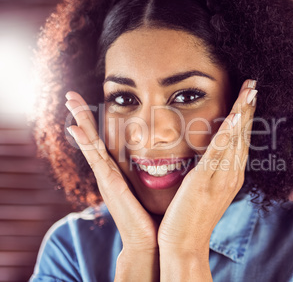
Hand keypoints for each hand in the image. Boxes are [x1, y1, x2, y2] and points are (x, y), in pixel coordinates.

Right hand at [65, 92, 158, 280]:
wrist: (152, 242)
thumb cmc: (157, 215)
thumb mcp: (158, 187)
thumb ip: (161, 170)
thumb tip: (178, 154)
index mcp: (120, 172)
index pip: (107, 141)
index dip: (98, 122)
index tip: (94, 102)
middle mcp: (110, 173)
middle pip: (94, 138)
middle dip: (83, 116)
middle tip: (72, 95)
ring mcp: (107, 179)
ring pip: (91, 144)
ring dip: (80, 121)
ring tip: (70, 100)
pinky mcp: (110, 186)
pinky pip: (96, 159)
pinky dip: (85, 143)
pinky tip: (74, 128)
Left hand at [157, 80, 256, 279]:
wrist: (184, 244)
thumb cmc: (190, 216)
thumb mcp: (204, 188)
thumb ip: (210, 170)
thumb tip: (210, 153)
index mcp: (231, 175)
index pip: (241, 140)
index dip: (245, 117)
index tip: (248, 96)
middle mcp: (232, 174)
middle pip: (243, 135)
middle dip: (248, 108)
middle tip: (253, 84)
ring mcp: (221, 178)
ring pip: (236, 139)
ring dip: (243, 112)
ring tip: (249, 89)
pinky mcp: (205, 181)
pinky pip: (220, 151)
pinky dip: (230, 132)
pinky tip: (235, 114)